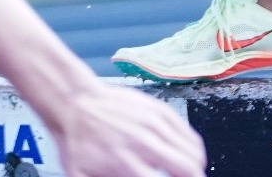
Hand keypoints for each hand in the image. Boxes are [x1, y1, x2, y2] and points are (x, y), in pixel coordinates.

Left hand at [52, 84, 204, 176]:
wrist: (76, 103)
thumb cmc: (78, 140)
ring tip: (189, 172)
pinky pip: (189, 134)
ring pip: (193, 152)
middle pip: (188, 169)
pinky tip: (187, 155)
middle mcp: (144, 144)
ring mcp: (155, 125)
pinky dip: (193, 149)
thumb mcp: (81, 176)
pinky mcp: (160, 111)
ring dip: (195, 166)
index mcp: (125, 164)